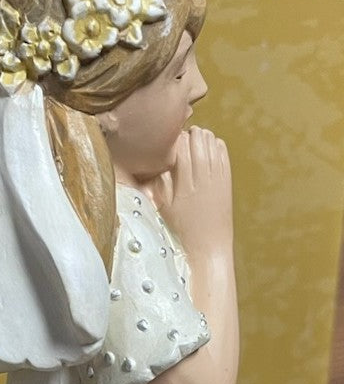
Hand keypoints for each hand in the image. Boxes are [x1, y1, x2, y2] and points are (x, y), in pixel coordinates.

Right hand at [144, 127, 232, 262]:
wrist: (208, 248)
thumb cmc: (182, 231)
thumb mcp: (163, 209)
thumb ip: (159, 183)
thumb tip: (157, 162)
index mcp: (185, 183)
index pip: (181, 146)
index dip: (174, 140)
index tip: (168, 144)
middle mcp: (203, 177)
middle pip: (198, 139)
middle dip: (189, 135)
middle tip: (181, 140)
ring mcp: (218, 177)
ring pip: (212, 142)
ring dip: (202, 138)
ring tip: (193, 143)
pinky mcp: (227, 180)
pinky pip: (223, 152)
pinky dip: (215, 145)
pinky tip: (208, 149)